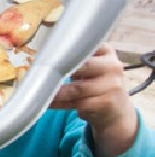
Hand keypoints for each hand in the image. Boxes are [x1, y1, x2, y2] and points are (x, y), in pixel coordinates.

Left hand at [50, 42, 138, 156]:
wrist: (116, 111)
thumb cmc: (96, 84)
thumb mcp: (92, 67)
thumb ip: (74, 60)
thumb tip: (41, 58)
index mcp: (107, 52)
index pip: (87, 45)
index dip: (68, 50)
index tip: (49, 54)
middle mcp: (113, 66)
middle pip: (83, 66)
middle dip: (60, 71)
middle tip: (40, 74)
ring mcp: (112, 86)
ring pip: (77, 89)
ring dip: (56, 93)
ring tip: (39, 92)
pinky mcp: (106, 104)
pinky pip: (78, 104)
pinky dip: (60, 104)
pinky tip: (47, 104)